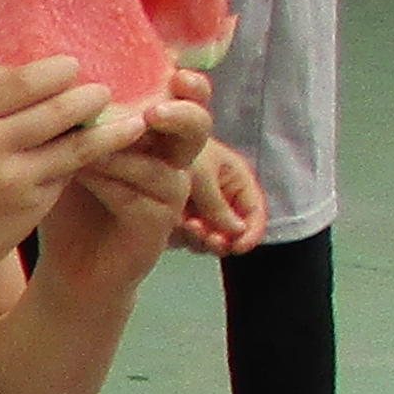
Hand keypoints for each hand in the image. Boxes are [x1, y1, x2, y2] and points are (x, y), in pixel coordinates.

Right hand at [0, 58, 133, 300]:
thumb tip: (3, 81)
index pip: (22, 81)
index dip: (56, 71)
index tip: (72, 66)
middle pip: (57, 107)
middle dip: (89, 96)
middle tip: (104, 91)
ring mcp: (12, 178)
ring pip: (76, 143)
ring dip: (106, 130)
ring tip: (127, 121)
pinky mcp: (30, 208)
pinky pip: (66, 176)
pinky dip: (84, 164)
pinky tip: (101, 157)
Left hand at [54, 83, 215, 264]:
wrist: (69, 264)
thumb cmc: (70, 202)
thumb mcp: (69, 153)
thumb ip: (76, 121)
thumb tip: (58, 74)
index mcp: (157, 136)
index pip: (184, 100)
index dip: (187, 84)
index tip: (174, 65)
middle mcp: (171, 160)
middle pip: (197, 127)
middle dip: (182, 114)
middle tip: (155, 109)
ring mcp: (170, 194)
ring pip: (161, 166)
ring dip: (124, 152)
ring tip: (88, 144)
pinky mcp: (159, 225)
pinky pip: (141, 198)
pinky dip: (112, 183)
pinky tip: (82, 173)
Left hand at [177, 136, 270, 257]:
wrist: (138, 146)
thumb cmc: (173, 147)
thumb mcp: (201, 173)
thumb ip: (217, 204)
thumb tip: (237, 231)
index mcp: (236, 180)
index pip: (254, 213)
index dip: (251, 233)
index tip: (238, 247)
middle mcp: (222, 197)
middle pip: (233, 231)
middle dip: (223, 238)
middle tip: (209, 238)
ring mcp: (201, 209)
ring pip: (211, 238)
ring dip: (202, 239)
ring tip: (189, 226)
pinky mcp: (180, 218)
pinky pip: (189, 238)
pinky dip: (184, 237)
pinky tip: (175, 226)